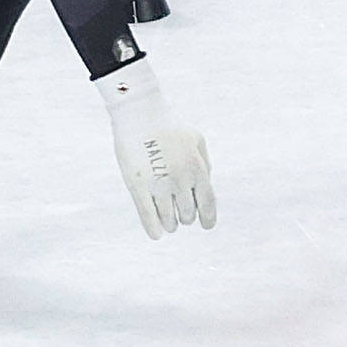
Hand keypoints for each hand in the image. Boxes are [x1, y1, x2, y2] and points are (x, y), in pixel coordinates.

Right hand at [95, 59, 213, 237]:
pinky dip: (153, 228)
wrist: (139, 112)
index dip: (208, 218)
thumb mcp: (196, 140)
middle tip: (181, 214)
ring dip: (170, 223)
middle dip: (185, 216)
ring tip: (169, 223)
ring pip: (169, 219)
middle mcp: (180, 179)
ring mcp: (158, 183)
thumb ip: (205, 165)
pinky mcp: (138, 185)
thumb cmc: (169, 126)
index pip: (207, 203)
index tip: (206, 225)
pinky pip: (148, 216)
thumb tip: (206, 188)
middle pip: (187, 214)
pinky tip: (156, 234)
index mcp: (197, 168)